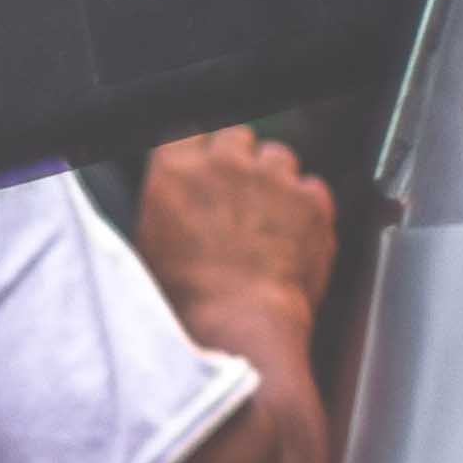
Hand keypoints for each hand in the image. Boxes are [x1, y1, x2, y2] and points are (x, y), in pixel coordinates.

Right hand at [133, 127, 336, 325]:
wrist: (239, 329)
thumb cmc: (187, 302)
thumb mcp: (150, 246)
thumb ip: (168, 203)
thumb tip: (178, 195)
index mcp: (176, 171)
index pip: (189, 133)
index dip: (199, 154)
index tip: (203, 172)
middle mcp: (225, 164)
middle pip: (236, 136)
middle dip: (238, 160)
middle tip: (236, 198)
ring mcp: (272, 179)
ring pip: (278, 156)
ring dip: (274, 178)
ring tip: (266, 218)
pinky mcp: (312, 202)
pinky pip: (312, 187)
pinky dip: (305, 206)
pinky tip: (293, 234)